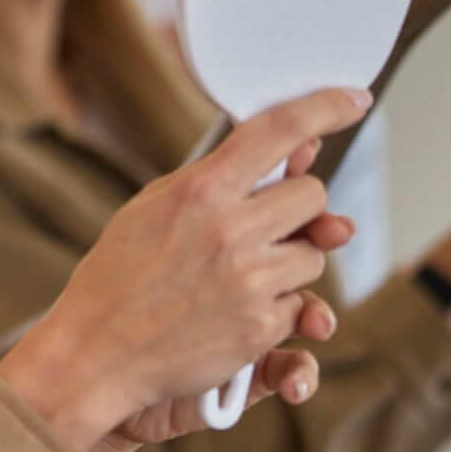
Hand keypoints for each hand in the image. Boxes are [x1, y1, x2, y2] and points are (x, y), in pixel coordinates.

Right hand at [0, 87, 369, 451]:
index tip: (354, 99)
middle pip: (313, 196)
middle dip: (299, 208)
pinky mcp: (261, 328)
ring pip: (315, 254)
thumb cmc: (120, 275)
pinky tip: (234, 309)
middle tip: (267, 222)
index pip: (279, 131)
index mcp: (200, 191)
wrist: (96, 352)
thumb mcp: (153, 207)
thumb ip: (218, 177)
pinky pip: (301, 304)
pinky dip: (277, 306)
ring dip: (290, 260)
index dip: (326, 107)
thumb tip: (294, 151)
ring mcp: (250, 282)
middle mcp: (230, 231)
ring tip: (239, 274)